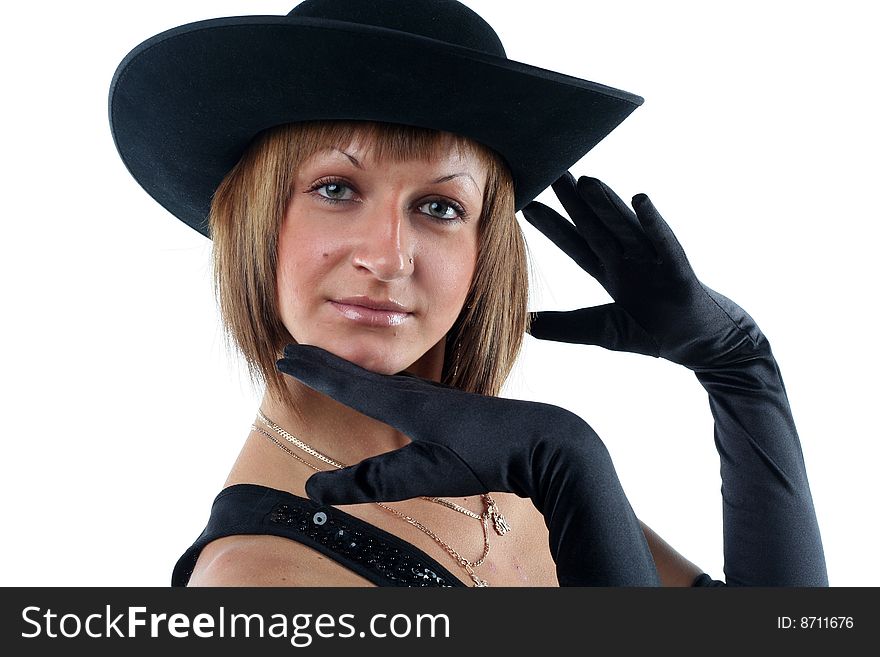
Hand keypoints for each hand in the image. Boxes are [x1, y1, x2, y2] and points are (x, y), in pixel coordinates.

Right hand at [277, 343, 659, 585]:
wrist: (542, 439)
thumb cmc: (486, 456)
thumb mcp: (425, 474)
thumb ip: (371, 482)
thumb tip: (314, 490)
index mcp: (405, 403)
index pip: (347, 383)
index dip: (314, 371)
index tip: (284, 356)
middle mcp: (416, 393)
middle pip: (358, 374)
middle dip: (323, 363)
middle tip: (291, 351)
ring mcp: (434, 397)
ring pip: (379, 378)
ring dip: (348, 371)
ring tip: (329, 366)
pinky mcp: (448, 406)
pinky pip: (400, 387)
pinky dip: (376, 382)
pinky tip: (387, 390)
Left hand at [521, 173, 768, 368]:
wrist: (708, 350)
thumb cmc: (658, 337)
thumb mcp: (603, 333)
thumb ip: (565, 327)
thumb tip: (524, 325)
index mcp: (612, 275)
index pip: (577, 246)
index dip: (553, 228)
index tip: (528, 206)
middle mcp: (631, 263)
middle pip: (597, 229)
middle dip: (574, 203)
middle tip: (552, 172)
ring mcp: (656, 265)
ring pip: (626, 230)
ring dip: (607, 206)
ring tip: (586, 180)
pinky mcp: (681, 274)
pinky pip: (666, 244)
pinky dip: (653, 223)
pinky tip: (640, 199)